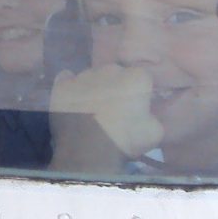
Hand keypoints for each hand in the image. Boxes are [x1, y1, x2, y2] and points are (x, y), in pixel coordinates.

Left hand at [51, 64, 167, 157]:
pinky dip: (71, 87)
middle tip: (114, 109)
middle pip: (116, 74)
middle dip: (117, 87)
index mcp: (136, 77)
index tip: (136, 107)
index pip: (142, 78)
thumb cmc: (125, 140)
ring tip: (92, 109)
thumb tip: (145, 113)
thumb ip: (153, 115)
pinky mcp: (62, 84)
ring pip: (92, 77)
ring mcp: (83, 75)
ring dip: (94, 88)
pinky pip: (67, 79)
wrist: (87, 149)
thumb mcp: (154, 133)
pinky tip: (73, 100)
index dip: (140, 93)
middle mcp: (109, 69)